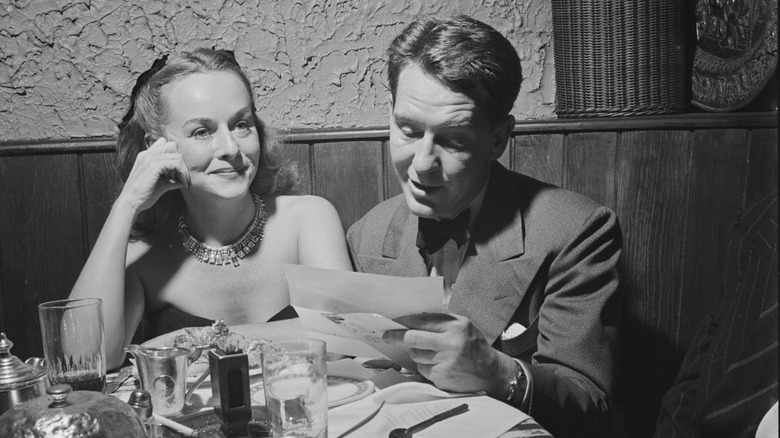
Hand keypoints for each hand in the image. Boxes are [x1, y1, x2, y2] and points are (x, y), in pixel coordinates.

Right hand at [118, 137, 189, 212]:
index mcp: (146, 156)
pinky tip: (182, 184)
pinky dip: (183, 173)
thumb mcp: (160, 184)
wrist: (130, 203)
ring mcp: (150, 158)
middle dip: (180, 161)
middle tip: (179, 177)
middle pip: (173, 146)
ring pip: (177, 155)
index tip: (176, 173)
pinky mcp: (154, 165)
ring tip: (181, 182)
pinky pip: (177, 163)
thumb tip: (183, 180)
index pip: (166, 145)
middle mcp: (147, 154)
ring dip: (183, 169)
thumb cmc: (143, 195)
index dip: (174, 157)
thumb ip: (171, 179)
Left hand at [383, 313, 508, 394]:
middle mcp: (451, 343)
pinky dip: (425, 366)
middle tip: (386, 336)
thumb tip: (413, 318)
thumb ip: (441, 320)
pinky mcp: (443, 376)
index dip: (404, 321)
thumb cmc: (473, 345)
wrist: (490, 373)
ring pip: (416, 354)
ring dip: (417, 353)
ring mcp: (446, 361)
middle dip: (396, 337)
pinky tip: (437, 365)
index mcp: (456, 326)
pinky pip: (423, 369)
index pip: (422, 321)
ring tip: (429, 352)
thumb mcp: (463, 326)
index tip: (392, 322)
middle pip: (413, 338)